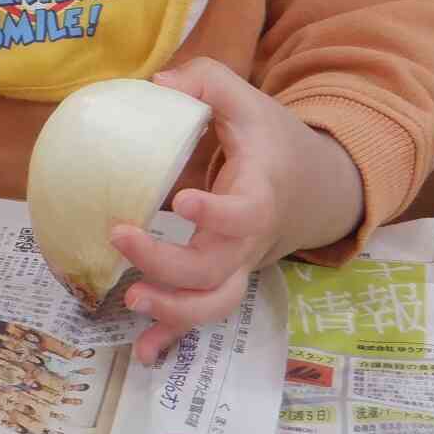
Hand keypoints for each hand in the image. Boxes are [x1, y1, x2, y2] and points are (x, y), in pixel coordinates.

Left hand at [110, 58, 363, 364]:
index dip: (216, 214)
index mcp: (258, 194)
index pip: (244, 214)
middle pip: (215, 270)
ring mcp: (237, 266)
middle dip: (166, 263)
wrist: (312, 185)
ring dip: (172, 311)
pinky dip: (173, 338)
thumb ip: (206, 80)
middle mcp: (250, 240)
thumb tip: (157, 84)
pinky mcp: (222, 279)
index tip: (181, 200)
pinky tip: (143, 352)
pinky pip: (201, 319)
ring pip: (214, 305)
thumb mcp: (247, 100)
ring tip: (130, 299)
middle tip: (121, 235)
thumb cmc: (271, 140)